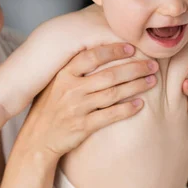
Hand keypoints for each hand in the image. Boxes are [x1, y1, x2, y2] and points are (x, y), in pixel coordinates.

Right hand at [15, 43, 157, 159]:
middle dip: (134, 68)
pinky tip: (140, 104)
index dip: (113, 50)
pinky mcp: (82, 126)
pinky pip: (110, 115)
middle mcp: (70, 89)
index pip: (92, 56)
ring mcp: (76, 108)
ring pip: (113, 93)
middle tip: (152, 64)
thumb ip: (73, 69)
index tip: (132, 48)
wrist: (36, 139)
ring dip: (136, 86)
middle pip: (108, 74)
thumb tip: (99, 50)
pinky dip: (127, 109)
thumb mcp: (54, 84)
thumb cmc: (48, 108)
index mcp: (63, 75)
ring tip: (151, 81)